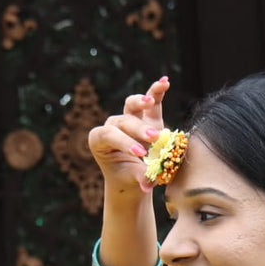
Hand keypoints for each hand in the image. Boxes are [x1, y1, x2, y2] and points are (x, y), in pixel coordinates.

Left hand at [88, 76, 170, 197]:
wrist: (133, 177)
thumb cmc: (128, 179)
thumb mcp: (132, 181)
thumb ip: (139, 178)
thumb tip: (148, 183)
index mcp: (99, 141)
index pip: (109, 136)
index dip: (124, 142)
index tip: (140, 152)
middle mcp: (111, 126)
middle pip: (123, 121)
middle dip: (138, 129)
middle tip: (153, 138)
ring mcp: (128, 118)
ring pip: (131, 106)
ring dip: (142, 102)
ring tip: (150, 103)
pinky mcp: (145, 116)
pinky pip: (149, 102)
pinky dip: (156, 91)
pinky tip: (165, 82)